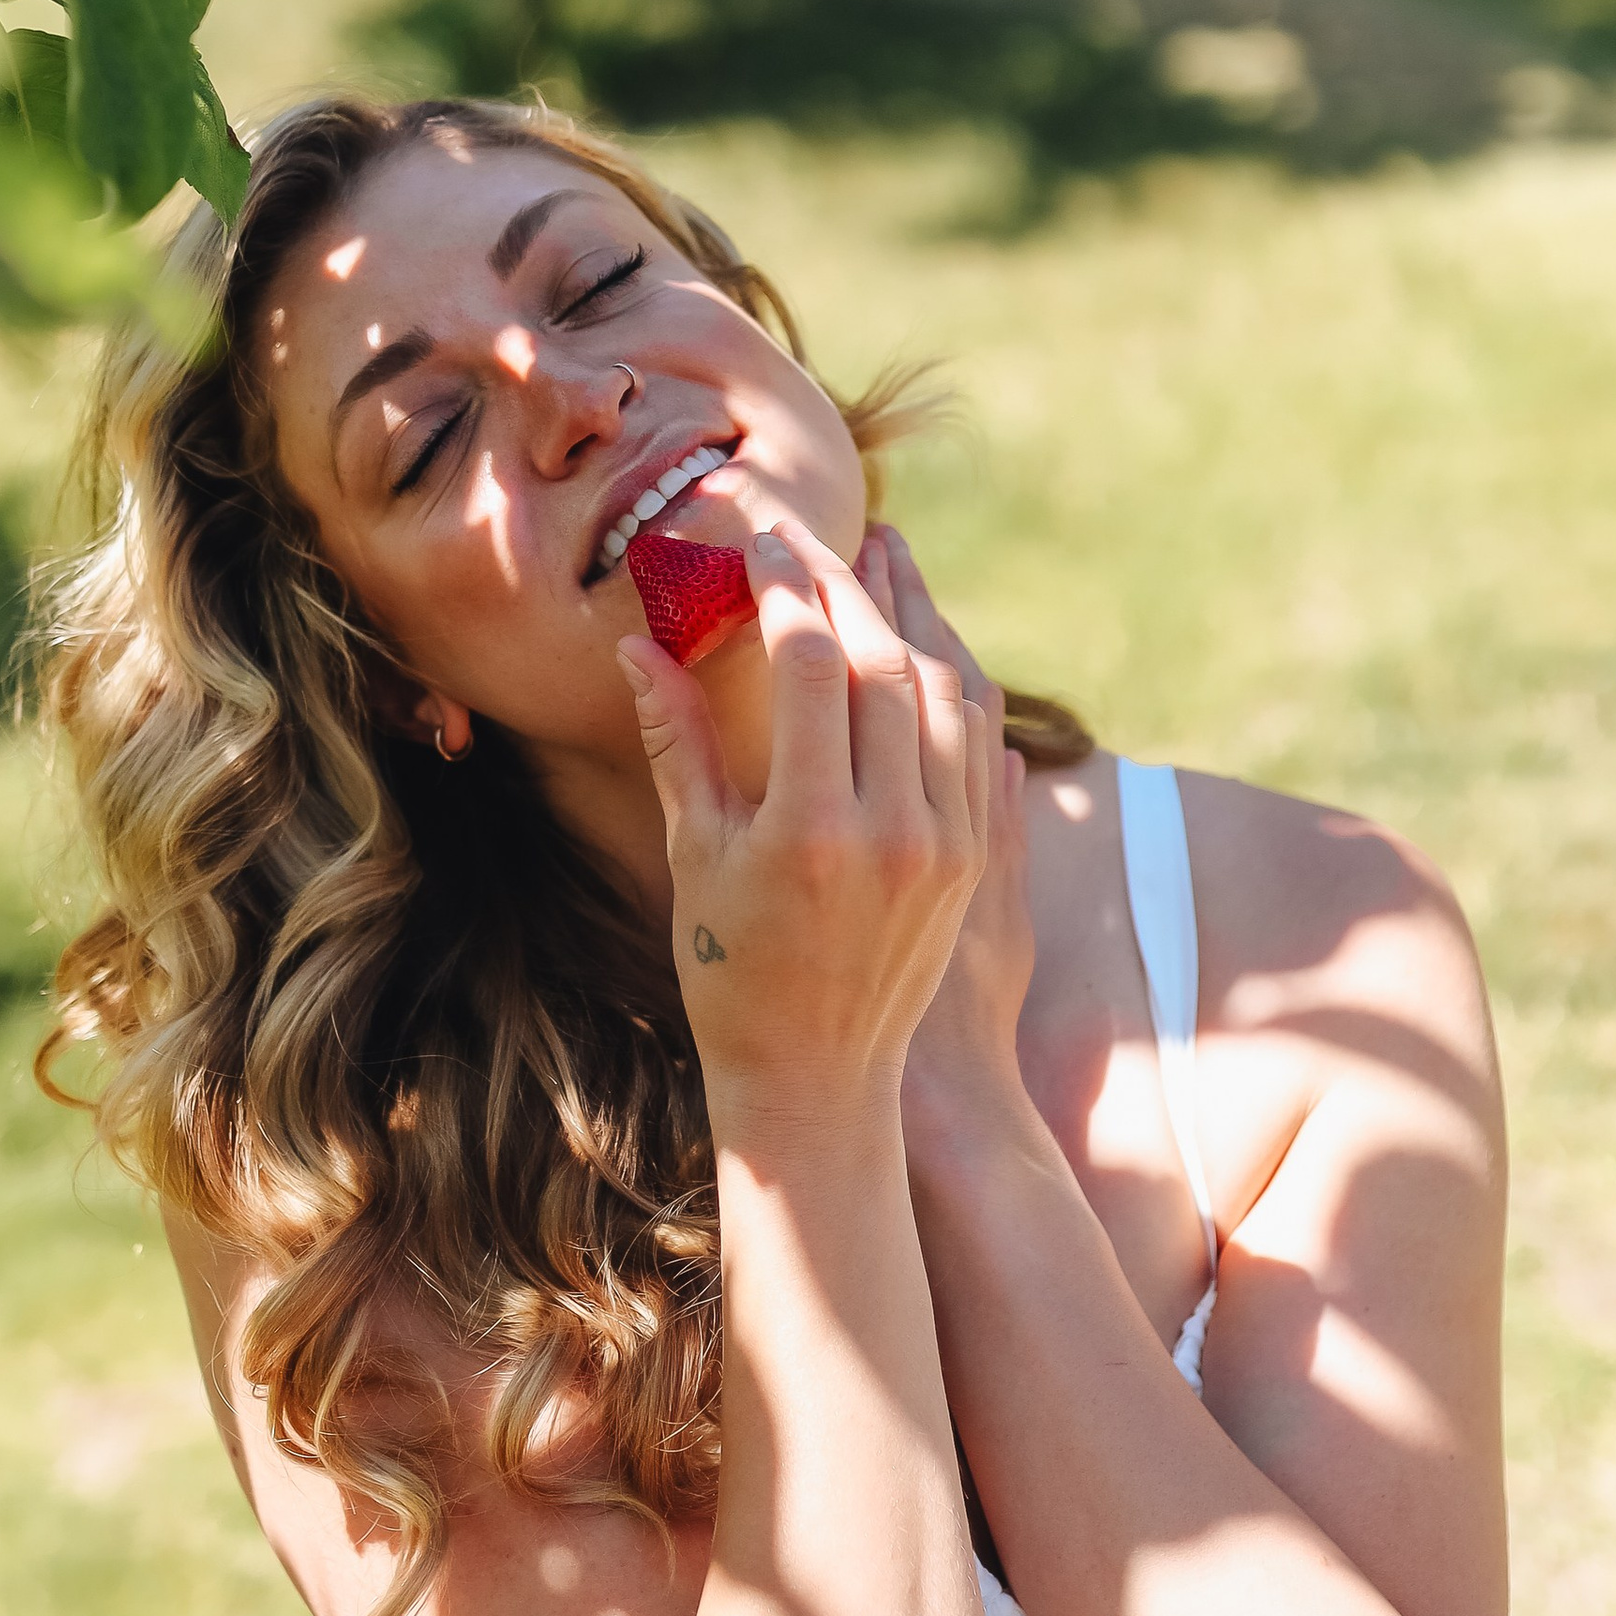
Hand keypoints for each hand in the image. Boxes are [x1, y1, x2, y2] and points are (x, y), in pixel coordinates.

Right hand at [618, 513, 988, 1116]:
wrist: (819, 1079)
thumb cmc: (732, 971)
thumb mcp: (696, 856)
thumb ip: (677, 742)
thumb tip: (638, 644)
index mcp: (809, 829)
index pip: (811, 664)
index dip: (786, 589)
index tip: (761, 543)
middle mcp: (892, 831)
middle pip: (884, 662)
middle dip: (846, 584)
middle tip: (813, 535)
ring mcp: (947, 845)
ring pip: (944, 692)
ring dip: (909, 616)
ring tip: (879, 558)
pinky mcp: (977, 860)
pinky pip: (974, 740)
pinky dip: (948, 677)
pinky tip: (922, 638)